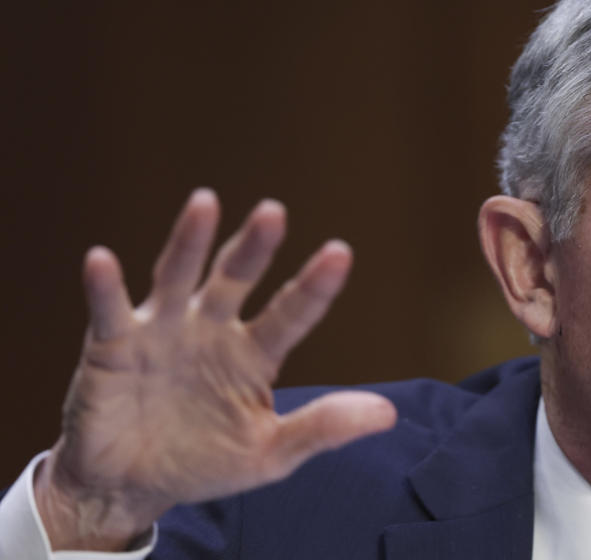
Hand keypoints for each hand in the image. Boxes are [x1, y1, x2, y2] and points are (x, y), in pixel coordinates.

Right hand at [34, 189, 396, 550]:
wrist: (131, 487)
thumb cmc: (205, 463)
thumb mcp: (270, 453)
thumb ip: (323, 428)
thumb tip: (387, 414)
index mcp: (255, 353)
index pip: (291, 313)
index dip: (314, 286)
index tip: (339, 253)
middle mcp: (212, 329)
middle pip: (237, 278)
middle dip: (255, 247)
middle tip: (274, 212)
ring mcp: (164, 331)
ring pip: (178, 278)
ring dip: (190, 242)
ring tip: (205, 203)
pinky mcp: (114, 346)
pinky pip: (110, 311)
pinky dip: (105, 287)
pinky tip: (101, 260)